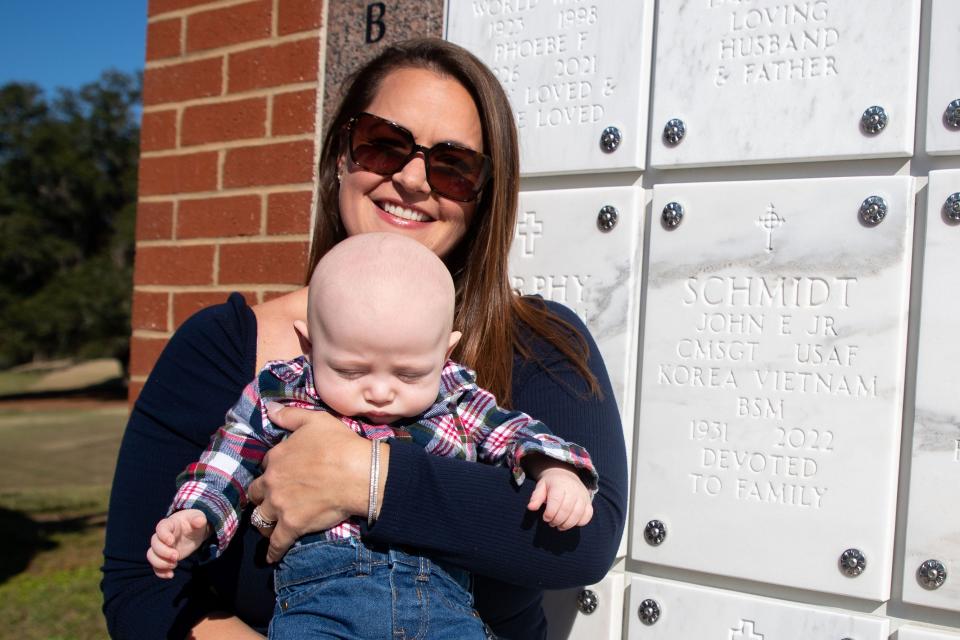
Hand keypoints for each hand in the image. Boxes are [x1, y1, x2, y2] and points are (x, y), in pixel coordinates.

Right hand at [147, 509, 209, 577]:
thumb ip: (198, 519)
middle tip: (177, 557)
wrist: (194, 531)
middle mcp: (162, 537)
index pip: (160, 528)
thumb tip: (200, 521)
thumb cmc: (193, 522)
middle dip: (164, 552)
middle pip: (154, 544)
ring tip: (174, 565)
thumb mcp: (198, 518)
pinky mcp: (164, 558)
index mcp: (169, 524)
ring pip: (151, 556)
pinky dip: (161, 572)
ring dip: (160, 563)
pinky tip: (171, 575)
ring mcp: (162, 548)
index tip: (172, 542)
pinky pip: (156, 566)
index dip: (163, 535)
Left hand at [248, 404, 386, 562]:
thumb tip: (270, 409)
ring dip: (264, 522)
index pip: (266, 465)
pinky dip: (274, 551)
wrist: (358, 473)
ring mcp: (280, 506)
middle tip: (272, 500)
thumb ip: (289, 415)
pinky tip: (272, 557)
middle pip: (258, 493)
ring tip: (270, 525)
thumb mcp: (314, 420)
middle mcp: (272, 482)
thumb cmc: (339, 444)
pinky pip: (276, 543)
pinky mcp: (292, 526)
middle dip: (263, 496)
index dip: (273, 469)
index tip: (280, 474)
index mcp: (276, 457)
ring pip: (261, 518)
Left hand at [527, 463, 593, 531]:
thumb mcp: (541, 486)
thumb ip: (536, 497)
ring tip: (559, 526)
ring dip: (567, 524)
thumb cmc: (551, 484)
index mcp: (559, 485)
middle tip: (551, 523)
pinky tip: (571, 523)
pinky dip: (580, 522)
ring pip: (577, 514)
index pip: (556, 502)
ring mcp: (583, 496)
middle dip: (557, 521)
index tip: (545, 518)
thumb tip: (531, 508)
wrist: (566, 474)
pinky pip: (588, 515)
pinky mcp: (589, 502)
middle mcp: (573, 490)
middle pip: (566, 510)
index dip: (550, 513)